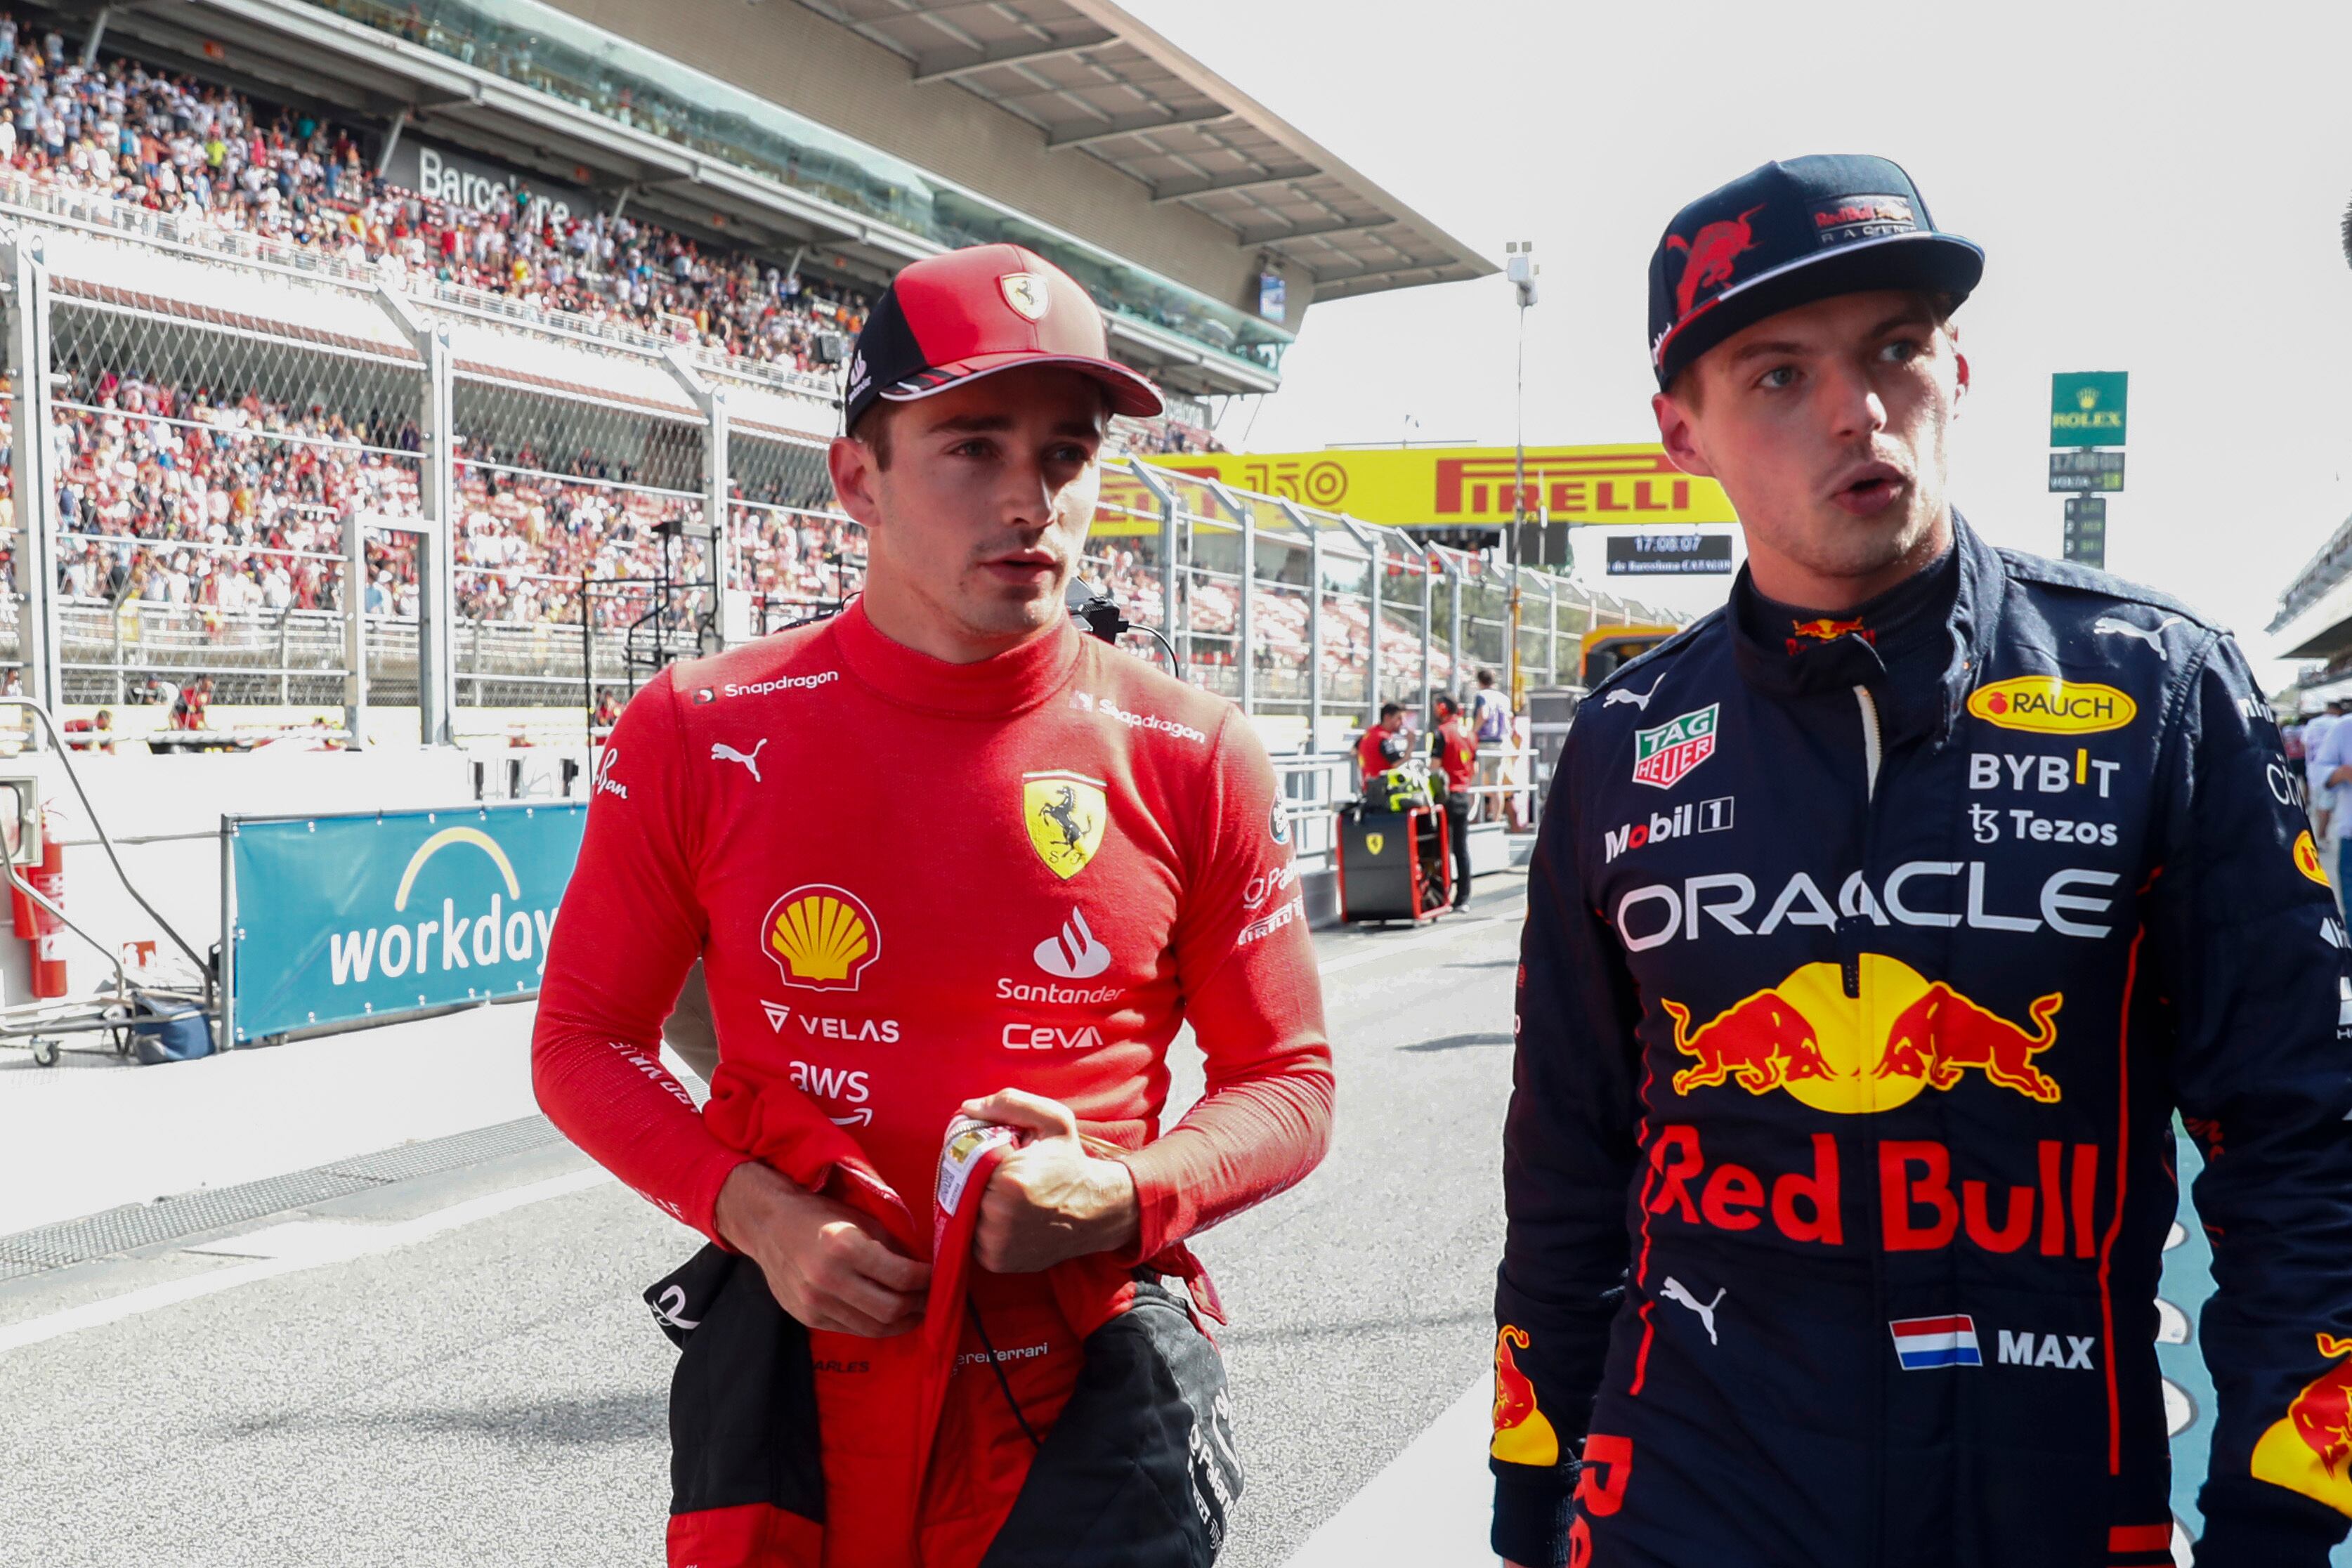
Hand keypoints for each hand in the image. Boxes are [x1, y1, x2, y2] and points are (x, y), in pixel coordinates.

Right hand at [712, 1160, 929, 1335]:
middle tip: (931, 1298)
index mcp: (845, 1248)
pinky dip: (875, 1326)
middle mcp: (829, 1280)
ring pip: (873, 1327)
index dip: (926, 1280)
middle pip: (890, 1308)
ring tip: (915, 1312)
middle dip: (919, 1306)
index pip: (901, 1276)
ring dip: (901, 1322)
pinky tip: (887, 1316)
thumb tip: (924, 1269)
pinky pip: (852, 1330)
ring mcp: (816, 1303)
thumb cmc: (820, 1216)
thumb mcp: (860, 1220)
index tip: (937, 1276)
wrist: (769, 1226)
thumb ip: (892, 1246)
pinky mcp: (808, 1318)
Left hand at [960, 1088, 1139, 1272]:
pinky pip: (971, 1238)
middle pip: (963, 1188)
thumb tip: (967, 1108)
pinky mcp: (997, 1262)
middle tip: (1002, 1175)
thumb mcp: (1053, 1121)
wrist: (1097, 1211)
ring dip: (977, 1203)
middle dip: (977, 1179)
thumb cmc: (1072, 1163)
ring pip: (964, 1214)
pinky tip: (1006, 1216)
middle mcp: (999, 1218)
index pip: (968, 1161)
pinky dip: (981, 1226)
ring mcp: (996, 1245)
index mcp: (1010, 1181)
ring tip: (1005, 1195)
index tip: (1001, 1156)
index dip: (979, 1155)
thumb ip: (1010, 1103)